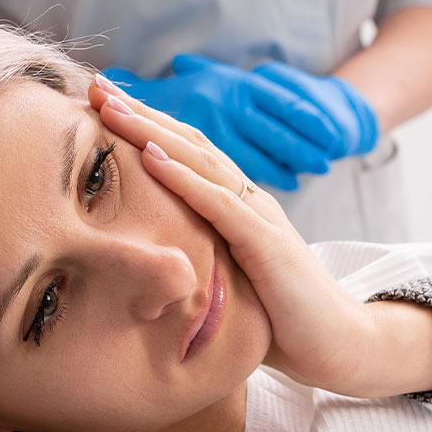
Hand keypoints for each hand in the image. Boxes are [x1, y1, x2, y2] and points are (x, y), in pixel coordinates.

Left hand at [88, 74, 377, 393]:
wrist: (336, 345)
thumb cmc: (280, 323)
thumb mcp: (228, 285)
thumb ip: (199, 264)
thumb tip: (152, 269)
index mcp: (238, 210)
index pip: (187, 157)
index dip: (145, 129)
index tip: (101, 108)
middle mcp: (249, 203)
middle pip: (189, 145)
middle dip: (140, 113)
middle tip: (95, 86)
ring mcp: (260, 218)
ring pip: (199, 161)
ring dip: (151, 131)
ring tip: (110, 107)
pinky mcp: (267, 243)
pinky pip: (219, 204)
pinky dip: (183, 178)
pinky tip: (150, 156)